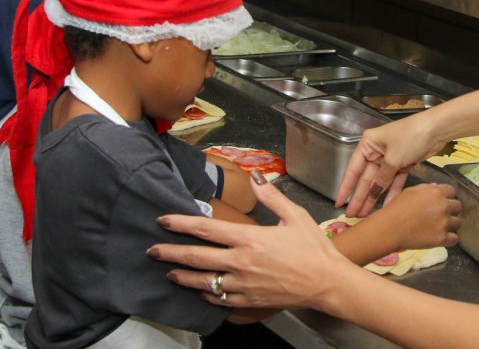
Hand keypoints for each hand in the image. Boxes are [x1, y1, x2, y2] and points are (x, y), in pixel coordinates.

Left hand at [150, 176, 354, 310]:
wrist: (326, 282)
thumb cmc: (313, 248)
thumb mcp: (294, 216)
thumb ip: (271, 196)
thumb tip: (255, 177)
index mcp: (249, 239)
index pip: (206, 229)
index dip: (181, 224)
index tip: (164, 220)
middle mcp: (240, 263)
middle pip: (196, 257)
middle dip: (171, 252)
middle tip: (152, 249)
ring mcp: (242, 284)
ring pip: (203, 282)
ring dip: (182, 277)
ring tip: (169, 272)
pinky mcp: (249, 300)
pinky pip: (220, 299)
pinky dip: (206, 294)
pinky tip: (200, 291)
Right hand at [335, 114, 446, 216]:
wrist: (436, 130)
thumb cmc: (411, 136)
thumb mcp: (393, 158)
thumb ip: (382, 178)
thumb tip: (373, 193)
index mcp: (368, 144)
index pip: (353, 169)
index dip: (346, 187)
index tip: (339, 202)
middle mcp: (377, 151)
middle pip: (366, 178)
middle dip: (360, 196)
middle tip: (353, 214)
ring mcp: (390, 158)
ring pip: (380, 181)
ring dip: (374, 197)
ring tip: (366, 214)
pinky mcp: (403, 163)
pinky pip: (394, 181)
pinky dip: (392, 192)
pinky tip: (387, 206)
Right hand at [377, 183, 460, 250]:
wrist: (390, 228)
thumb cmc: (397, 207)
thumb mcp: (410, 191)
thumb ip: (426, 188)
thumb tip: (437, 187)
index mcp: (436, 192)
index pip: (452, 191)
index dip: (448, 196)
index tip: (443, 201)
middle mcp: (443, 206)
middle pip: (458, 206)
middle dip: (452, 209)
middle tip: (442, 214)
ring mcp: (444, 223)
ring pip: (458, 222)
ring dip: (451, 224)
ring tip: (441, 226)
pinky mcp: (442, 238)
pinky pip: (455, 238)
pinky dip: (449, 238)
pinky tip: (442, 237)